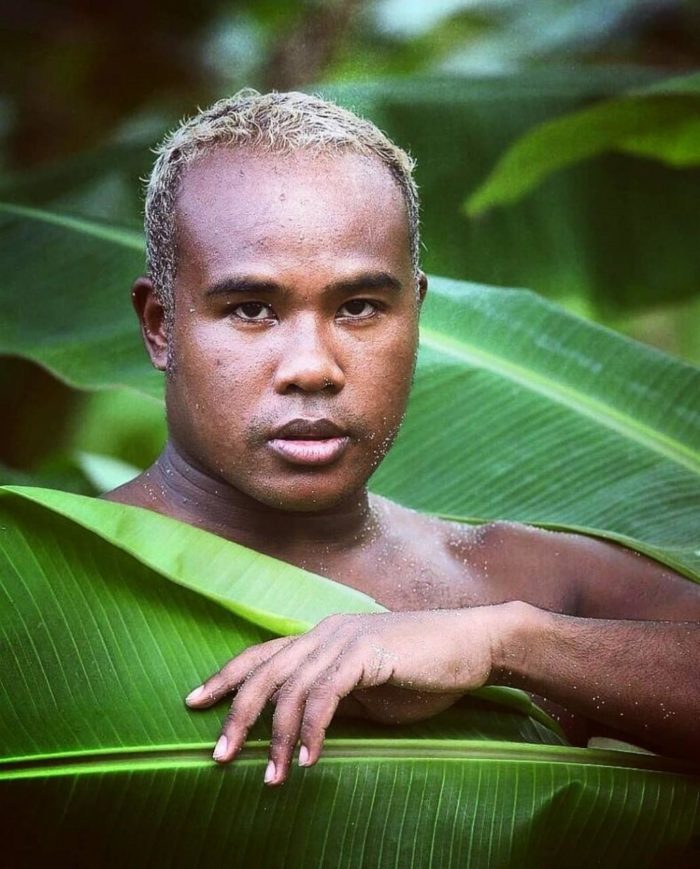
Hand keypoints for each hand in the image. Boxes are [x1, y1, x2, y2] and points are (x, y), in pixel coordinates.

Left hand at [184, 607, 501, 784]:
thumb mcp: (369, 692)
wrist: (472, 645)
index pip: (261, 654)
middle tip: (218, 756)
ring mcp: (344, 640)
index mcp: (322, 638)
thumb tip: (298, 729)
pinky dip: (311, 729)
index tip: (193, 702)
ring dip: (275, 737)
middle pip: (264, 672)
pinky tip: (307, 759)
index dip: (225, 676)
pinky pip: (325, 694)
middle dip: (236, 715)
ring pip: (290, 688)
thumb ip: (333, 701)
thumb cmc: (422, 671)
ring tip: (269, 778)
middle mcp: (325, 633)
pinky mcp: (366, 653)